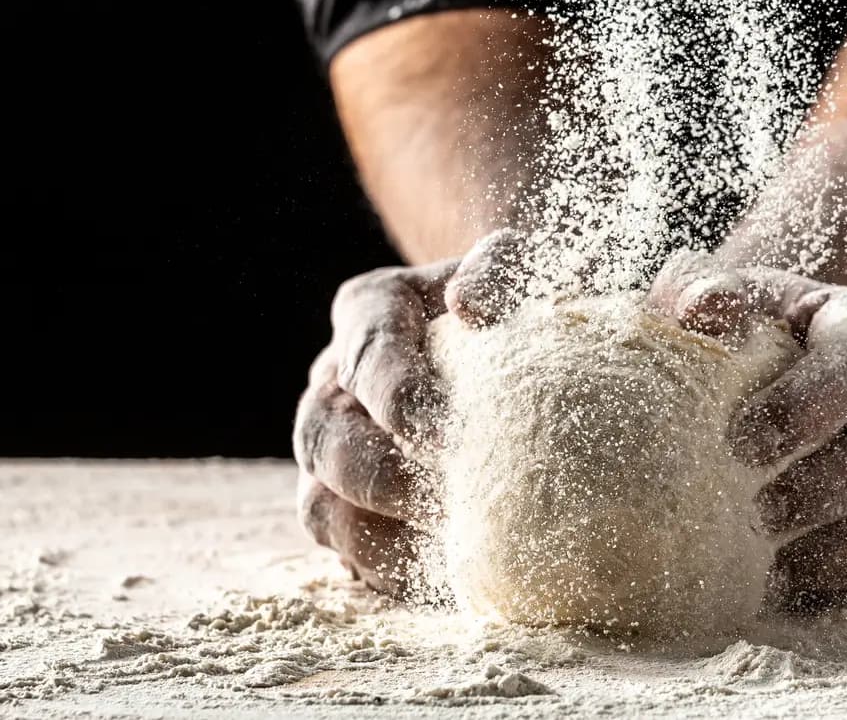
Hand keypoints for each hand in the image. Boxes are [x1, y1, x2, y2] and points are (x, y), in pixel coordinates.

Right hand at [292, 231, 522, 594]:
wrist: (527, 339)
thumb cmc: (528, 301)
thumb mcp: (525, 267)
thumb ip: (500, 270)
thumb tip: (471, 305)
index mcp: (371, 312)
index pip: (363, 355)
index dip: (396, 398)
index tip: (448, 434)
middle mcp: (338, 382)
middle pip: (322, 439)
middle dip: (378, 478)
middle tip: (443, 503)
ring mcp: (338, 451)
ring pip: (318, 505)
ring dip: (372, 537)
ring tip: (439, 553)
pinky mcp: (358, 508)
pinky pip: (347, 554)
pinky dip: (387, 572)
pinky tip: (442, 579)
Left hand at [650, 256, 846, 612]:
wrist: (740, 369)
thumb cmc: (722, 331)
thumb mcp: (710, 297)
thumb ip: (706, 294)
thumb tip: (698, 310)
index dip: (807, 404)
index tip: (738, 440)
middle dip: (830, 489)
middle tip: (754, 514)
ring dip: (845, 548)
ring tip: (770, 565)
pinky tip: (787, 593)